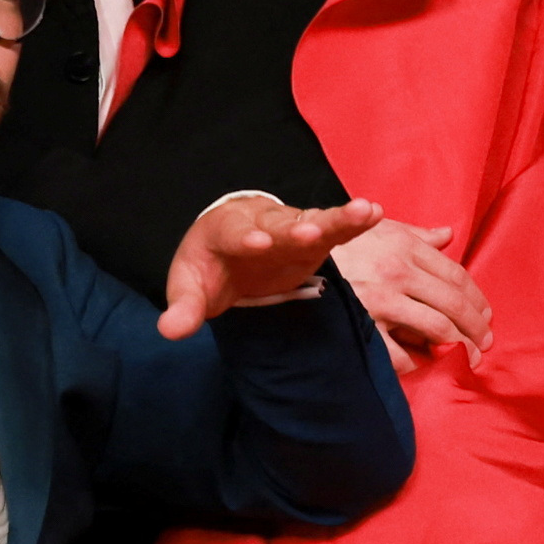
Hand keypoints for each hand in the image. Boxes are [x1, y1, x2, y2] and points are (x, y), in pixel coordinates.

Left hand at [155, 190, 385, 337]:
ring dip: (337, 218)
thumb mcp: (189, 287)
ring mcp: (289, 229)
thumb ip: (183, 308)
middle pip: (279, 226)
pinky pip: (333, 229)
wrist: (228, 244)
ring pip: (314, 221)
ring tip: (364, 211)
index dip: (246, 239)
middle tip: (310, 233)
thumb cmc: (209, 266)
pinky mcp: (312, 238)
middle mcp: (261, 224)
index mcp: (225, 232)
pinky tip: (375, 212)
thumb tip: (169, 331)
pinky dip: (352, 222)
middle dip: (294, 230)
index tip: (258, 244)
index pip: (235, 235)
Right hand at [334, 217, 495, 362]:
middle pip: (454, 305)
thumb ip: (417, 235)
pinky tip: (425, 365)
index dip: (477, 300)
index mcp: (405, 247)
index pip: (456, 276)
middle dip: (476, 329)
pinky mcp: (362, 325)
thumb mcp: (379, 229)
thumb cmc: (339, 244)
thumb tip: (449, 235)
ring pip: (437, 330)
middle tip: (484, 345)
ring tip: (467, 360)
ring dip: (459, 348)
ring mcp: (380, 301)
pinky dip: (417, 363)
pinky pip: (400, 353)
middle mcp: (398, 273)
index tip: (486, 316)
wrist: (290, 256)